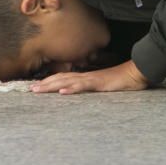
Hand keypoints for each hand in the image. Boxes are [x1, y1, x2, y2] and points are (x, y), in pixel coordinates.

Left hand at [30, 60, 148, 94]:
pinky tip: (62, 91)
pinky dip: (71, 88)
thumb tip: (83, 92)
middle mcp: (86, 76)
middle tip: (30, 89)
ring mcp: (92, 79)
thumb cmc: (123, 80)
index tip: (37, 86)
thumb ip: (94, 87)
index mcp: (86, 77)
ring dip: (51, 85)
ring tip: (38, 90)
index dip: (49, 81)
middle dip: (44, 83)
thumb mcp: (105, 86)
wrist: (136, 72)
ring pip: (67, 81)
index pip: (64, 78)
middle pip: (61, 78)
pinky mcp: (99, 83)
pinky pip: (83, 85)